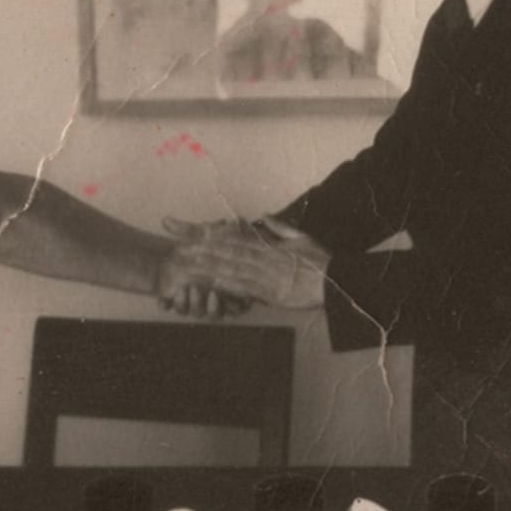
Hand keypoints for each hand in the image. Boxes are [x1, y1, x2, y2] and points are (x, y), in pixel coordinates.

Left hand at [162, 217, 331, 309]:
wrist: (335, 282)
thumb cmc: (320, 261)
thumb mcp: (300, 238)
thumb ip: (279, 228)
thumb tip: (263, 216)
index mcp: (264, 244)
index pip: (229, 235)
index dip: (206, 230)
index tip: (188, 228)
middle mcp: (259, 257)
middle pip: (223, 249)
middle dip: (198, 244)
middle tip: (174, 239)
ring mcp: (261, 275)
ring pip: (228, 267)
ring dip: (204, 264)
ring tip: (183, 260)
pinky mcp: (267, 293)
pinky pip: (242, 289)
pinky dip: (224, 285)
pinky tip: (208, 283)